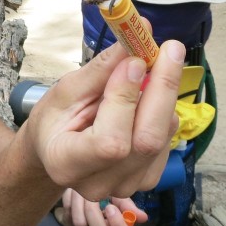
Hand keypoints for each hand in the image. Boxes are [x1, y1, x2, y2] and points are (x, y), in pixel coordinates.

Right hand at [22, 36, 184, 201]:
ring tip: (152, 69)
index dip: (126, 101)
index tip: (134, 60)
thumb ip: (101, 70)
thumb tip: (135, 40)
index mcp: (67, 164)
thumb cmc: (55, 120)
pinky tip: (149, 97)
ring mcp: (126, 186)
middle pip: (146, 141)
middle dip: (162, 90)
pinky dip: (164, 110)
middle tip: (170, 49)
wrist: (55, 150)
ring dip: (163, 96)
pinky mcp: (147, 179)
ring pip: (161, 138)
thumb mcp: (66, 90)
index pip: (110, 142)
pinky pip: (167, 140)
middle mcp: (99, 184)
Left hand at [54, 192, 146, 225]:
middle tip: (93, 199)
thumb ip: (128, 205)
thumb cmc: (103, 188)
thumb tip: (143, 218)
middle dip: (96, 215)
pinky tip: (74, 193)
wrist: (81, 179)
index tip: (111, 208)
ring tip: (82, 191)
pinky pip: (68, 216)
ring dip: (81, 202)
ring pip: (81, 225)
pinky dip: (71, 200)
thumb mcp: (117, 193)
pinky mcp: (70, 223)